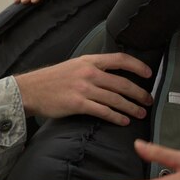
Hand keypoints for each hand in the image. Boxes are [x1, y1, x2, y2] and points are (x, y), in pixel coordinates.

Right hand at [14, 53, 152, 125]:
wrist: (30, 90)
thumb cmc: (52, 80)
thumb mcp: (74, 66)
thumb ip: (92, 68)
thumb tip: (112, 75)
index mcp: (89, 61)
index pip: (120, 59)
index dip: (138, 66)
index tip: (149, 74)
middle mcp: (88, 73)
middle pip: (122, 82)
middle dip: (139, 93)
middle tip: (149, 100)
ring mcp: (84, 88)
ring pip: (115, 99)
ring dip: (131, 107)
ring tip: (140, 113)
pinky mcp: (78, 104)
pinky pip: (103, 111)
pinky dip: (116, 117)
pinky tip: (123, 121)